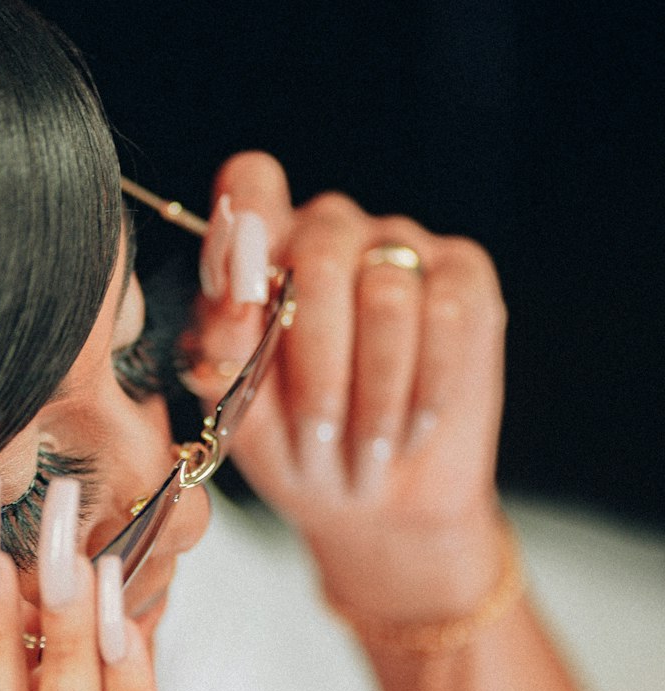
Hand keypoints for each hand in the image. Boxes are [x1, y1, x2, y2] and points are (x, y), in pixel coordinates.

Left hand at [189, 153, 508, 618]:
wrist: (379, 505)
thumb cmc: (298, 449)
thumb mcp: (243, 412)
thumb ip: (226, 342)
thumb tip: (230, 288)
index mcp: (261, 252)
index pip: (251, 184)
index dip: (246, 225)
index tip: (244, 300)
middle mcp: (331, 232)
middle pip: (321, 249)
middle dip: (319, 363)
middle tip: (318, 437)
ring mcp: (401, 247)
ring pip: (387, 294)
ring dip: (374, 394)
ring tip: (363, 450)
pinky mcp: (464, 277)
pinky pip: (449, 314)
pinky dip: (426, 387)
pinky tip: (411, 429)